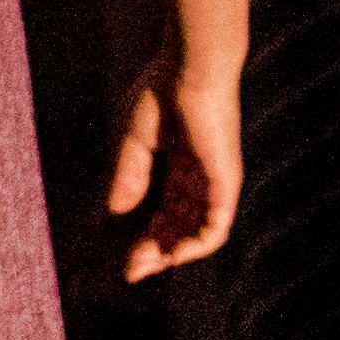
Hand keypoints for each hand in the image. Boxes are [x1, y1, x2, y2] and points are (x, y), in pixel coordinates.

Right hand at [108, 55, 241, 279]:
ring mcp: (214, 182)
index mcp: (180, 165)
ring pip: (197, 233)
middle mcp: (199, 178)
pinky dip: (195, 246)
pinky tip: (172, 256)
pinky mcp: (225, 183)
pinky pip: (216, 227)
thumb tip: (114, 214)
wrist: (189, 69)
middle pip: (179, 227)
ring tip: (145, 265)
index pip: (166, 211)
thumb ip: (128, 179)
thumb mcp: (135, 143)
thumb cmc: (161, 94)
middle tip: (131, 269)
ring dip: (171, 254)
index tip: (122, 257)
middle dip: (154, 251)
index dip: (145, 236)